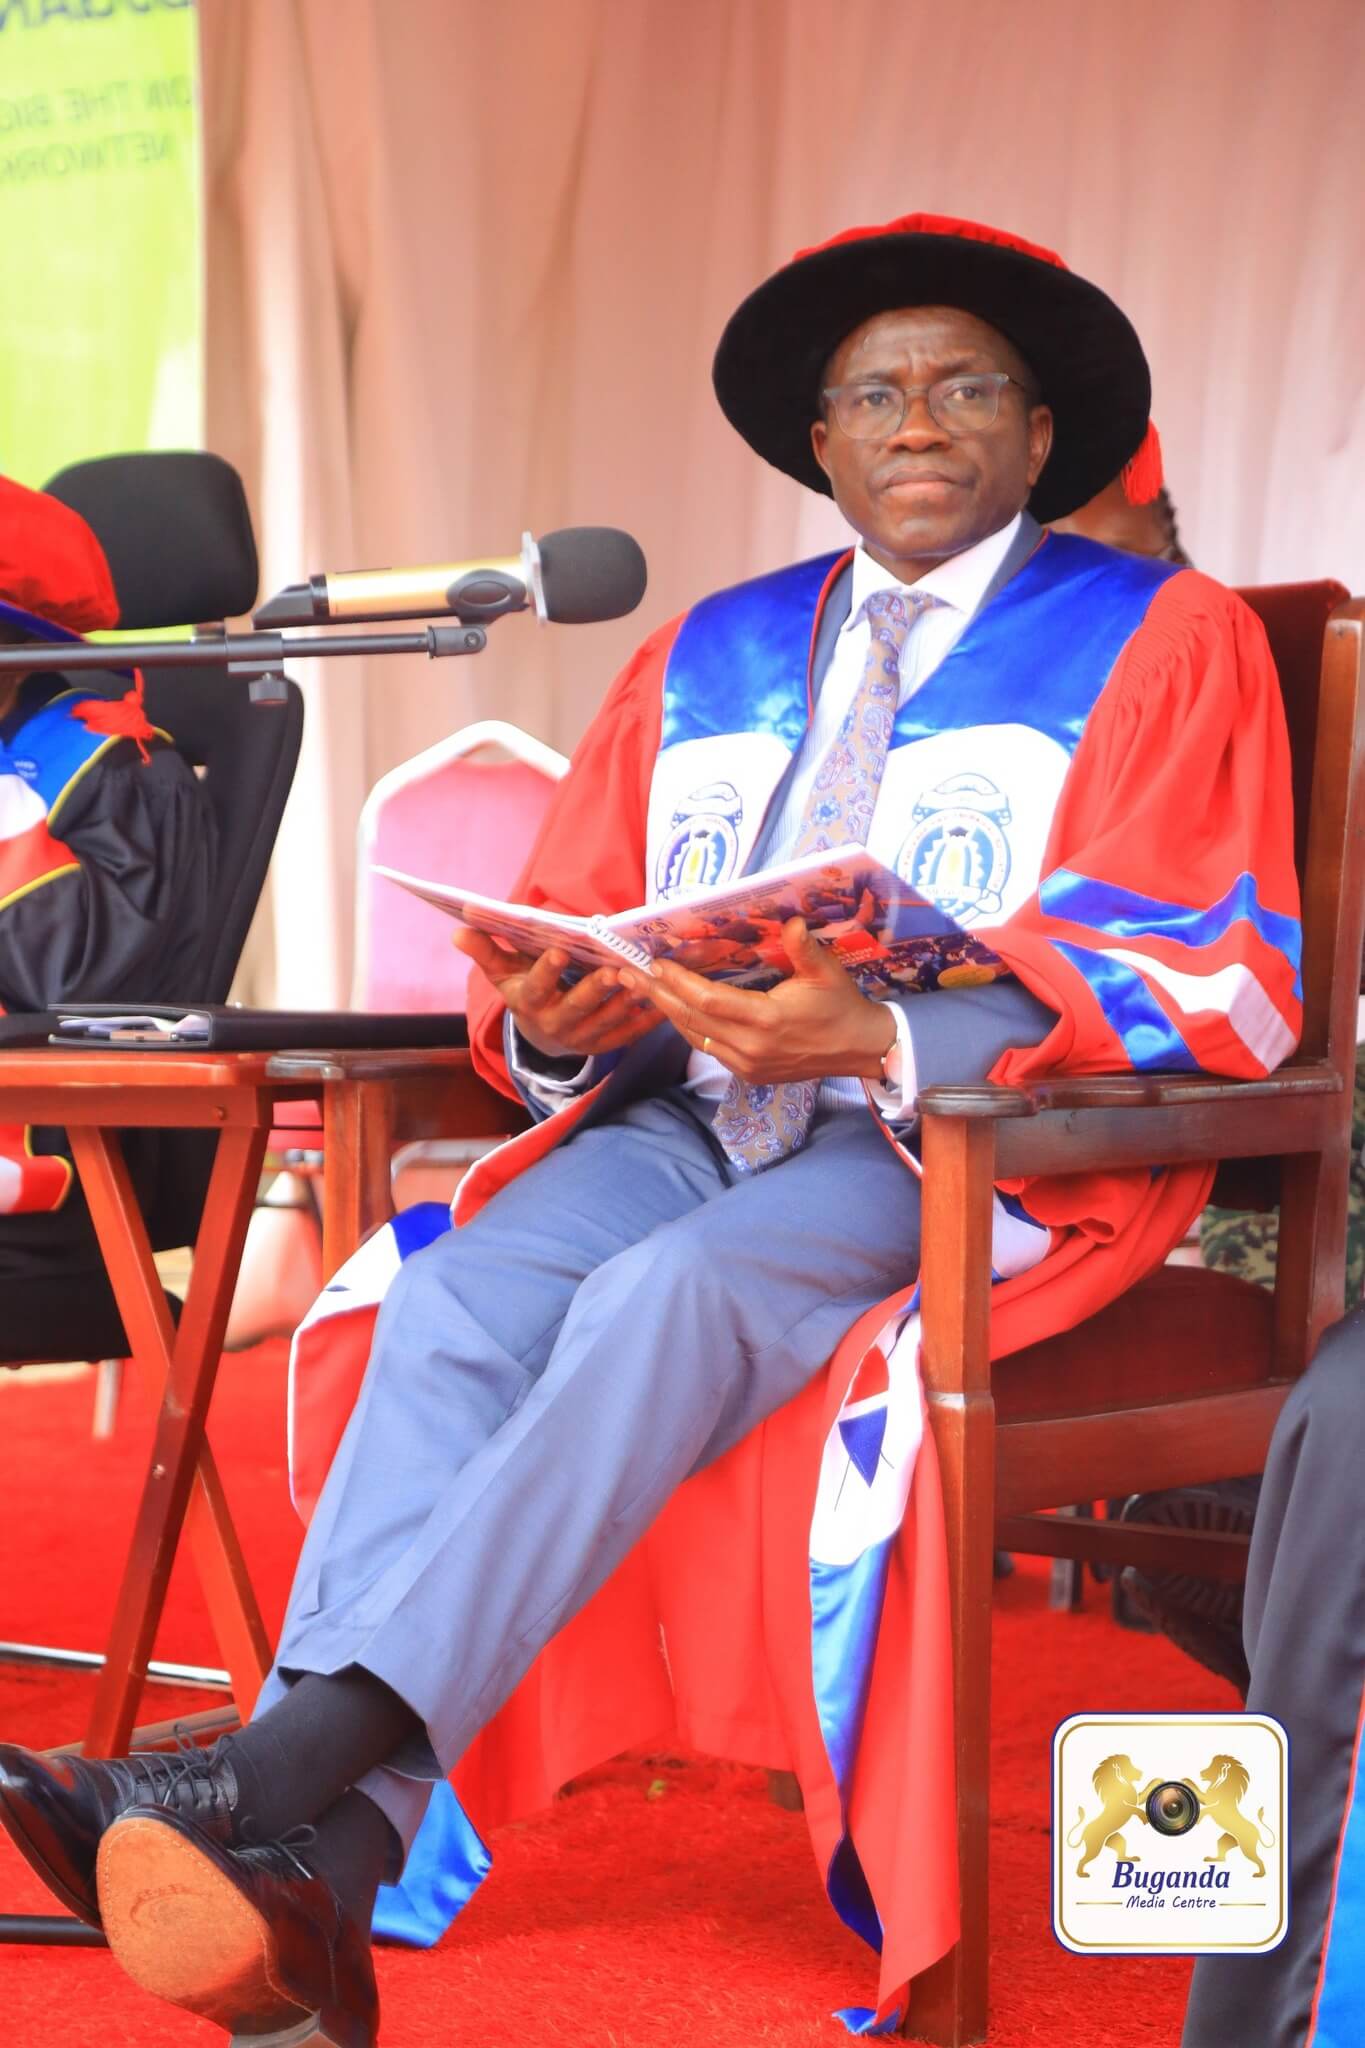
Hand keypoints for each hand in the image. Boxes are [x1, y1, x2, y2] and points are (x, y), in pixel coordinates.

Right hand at [452, 927, 660, 1058]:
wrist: (542, 1033)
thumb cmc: (525, 989)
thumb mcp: (503, 972)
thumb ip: (485, 950)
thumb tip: (458, 929)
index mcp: (531, 1003)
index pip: (536, 987)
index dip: (546, 970)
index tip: (558, 949)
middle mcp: (556, 1025)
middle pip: (576, 1008)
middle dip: (594, 990)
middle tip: (613, 969)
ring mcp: (583, 1037)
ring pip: (606, 1022)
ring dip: (625, 1003)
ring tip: (642, 979)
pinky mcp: (606, 1044)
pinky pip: (628, 1034)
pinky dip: (646, 1021)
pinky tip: (663, 1004)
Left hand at [617, 916, 894, 1082]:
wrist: (860, 1051)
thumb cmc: (842, 1007)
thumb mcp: (828, 974)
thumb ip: (805, 949)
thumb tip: (791, 922)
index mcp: (767, 1020)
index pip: (708, 1001)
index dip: (678, 983)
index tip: (656, 964)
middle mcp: (750, 1047)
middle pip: (691, 1020)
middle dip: (658, 996)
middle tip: (627, 974)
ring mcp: (747, 1064)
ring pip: (695, 1037)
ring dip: (667, 1012)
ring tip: (643, 989)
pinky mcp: (748, 1074)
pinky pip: (708, 1049)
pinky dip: (689, 1028)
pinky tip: (675, 1010)